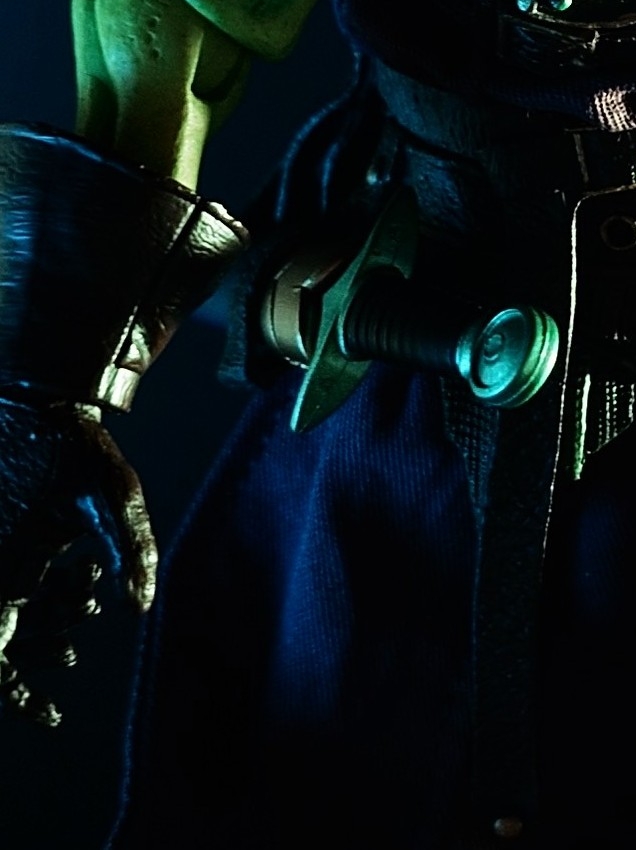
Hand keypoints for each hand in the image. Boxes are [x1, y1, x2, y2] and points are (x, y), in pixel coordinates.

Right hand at [0, 396, 156, 726]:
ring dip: (42, 630)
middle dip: (30, 664)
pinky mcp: (8, 543)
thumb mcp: (116, 493)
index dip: (11, 690)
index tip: (48, 717)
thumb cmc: (81, 446)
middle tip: (66, 676)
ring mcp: (0, 555)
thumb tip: (139, 608)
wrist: (48, 401)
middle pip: (5, 638)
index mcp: (5, 563)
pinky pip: (18, 586)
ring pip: (14, 614)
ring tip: (81, 627)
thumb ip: (131, 548)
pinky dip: (47, 599)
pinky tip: (84, 588)